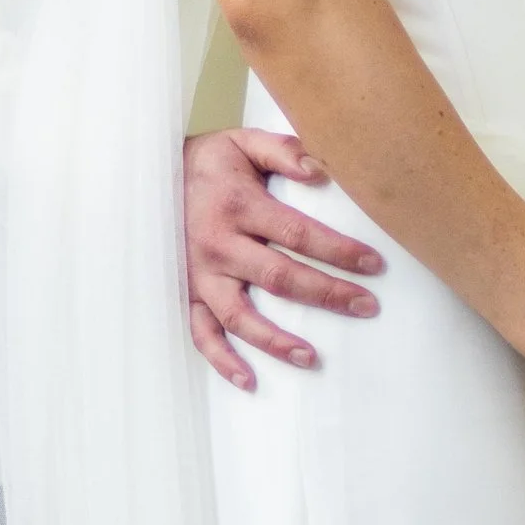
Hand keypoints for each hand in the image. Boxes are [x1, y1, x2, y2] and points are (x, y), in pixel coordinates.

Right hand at [183, 129, 384, 388]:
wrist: (149, 180)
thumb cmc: (209, 164)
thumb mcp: (242, 142)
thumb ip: (283, 151)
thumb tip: (321, 170)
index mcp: (239, 206)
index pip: (297, 233)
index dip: (338, 251)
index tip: (374, 265)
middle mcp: (219, 245)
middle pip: (279, 278)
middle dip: (327, 294)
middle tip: (367, 306)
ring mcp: (200, 275)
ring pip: (240, 317)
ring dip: (276, 341)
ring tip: (312, 359)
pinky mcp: (187, 294)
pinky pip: (201, 333)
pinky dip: (222, 361)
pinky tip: (250, 381)